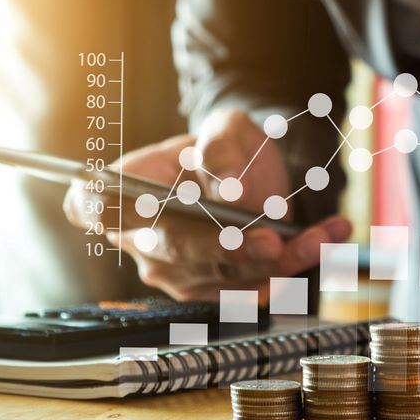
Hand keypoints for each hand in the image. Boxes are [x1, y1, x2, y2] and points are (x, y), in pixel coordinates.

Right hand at [64, 108, 351, 301]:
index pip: (90, 206)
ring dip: (282, 260)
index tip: (128, 203)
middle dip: (227, 248)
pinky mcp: (217, 292)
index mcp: (124, 190)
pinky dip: (298, 264)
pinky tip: (329, 237)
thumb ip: (222, 145)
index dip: (98, 209)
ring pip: (226, 276)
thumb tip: (231, 189)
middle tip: (270, 241)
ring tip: (325, 234)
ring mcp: (178, 272)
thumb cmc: (226, 150)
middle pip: (177, 251)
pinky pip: (257, 288)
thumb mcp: (227, 127)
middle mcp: (143, 240)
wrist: (255, 178)